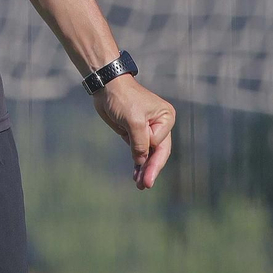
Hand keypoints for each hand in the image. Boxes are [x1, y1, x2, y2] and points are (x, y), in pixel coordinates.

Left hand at [93, 75, 175, 189]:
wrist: (106, 87)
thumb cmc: (123, 98)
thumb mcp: (133, 121)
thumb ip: (139, 143)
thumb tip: (142, 161)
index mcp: (166, 118)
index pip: (159, 142)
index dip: (147, 146)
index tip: (134, 135)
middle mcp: (160, 125)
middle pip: (158, 152)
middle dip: (151, 169)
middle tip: (146, 185)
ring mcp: (148, 130)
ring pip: (149, 154)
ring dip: (145, 170)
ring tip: (141, 185)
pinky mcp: (135, 133)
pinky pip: (139, 152)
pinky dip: (138, 164)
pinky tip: (137, 176)